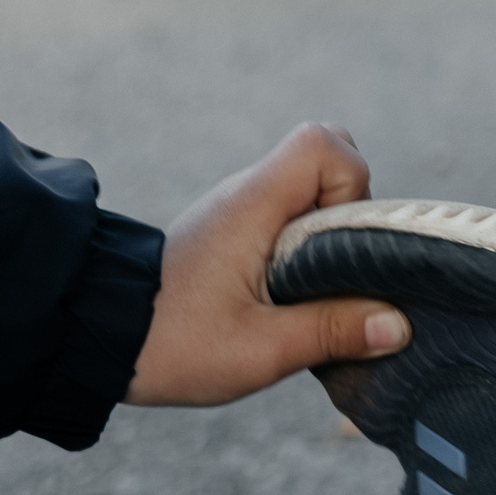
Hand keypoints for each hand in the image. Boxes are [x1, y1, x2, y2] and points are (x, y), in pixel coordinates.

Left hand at [124, 123, 409, 406]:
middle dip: (349, 209)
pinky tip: (289, 296)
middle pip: (325, 158)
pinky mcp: (229, 233)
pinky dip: (302, 246)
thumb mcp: (261, 350)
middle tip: (334, 269)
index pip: (324, 143)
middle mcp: (245, 195)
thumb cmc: (173, 345)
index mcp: (253, 205)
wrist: (99, 339)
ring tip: (310, 290)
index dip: (353, 184)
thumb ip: (332, 331)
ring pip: (307, 192)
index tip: (344, 244)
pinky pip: (285, 217)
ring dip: (326, 234)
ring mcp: (236, 211)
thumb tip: (396, 325)